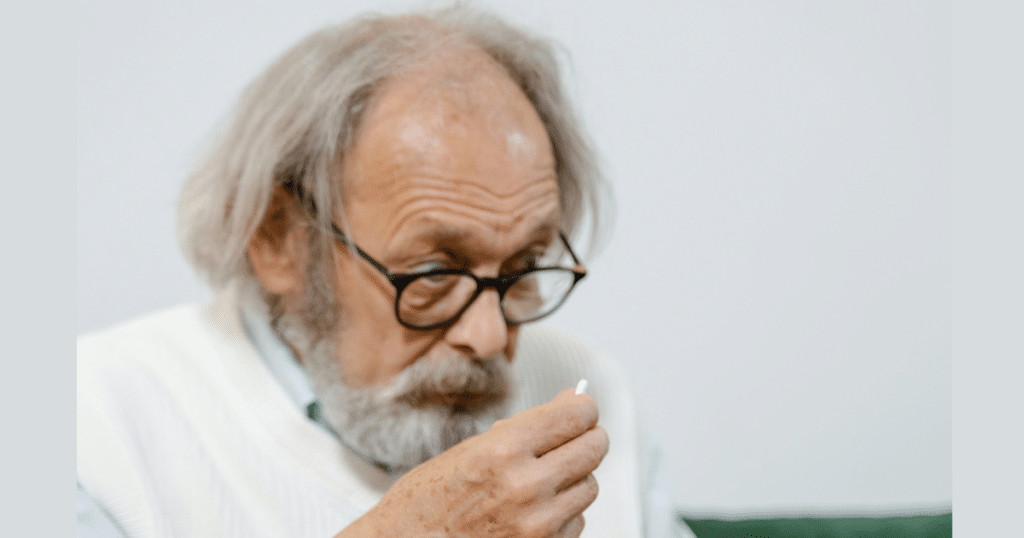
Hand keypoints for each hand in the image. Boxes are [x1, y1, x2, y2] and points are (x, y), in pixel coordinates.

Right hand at [340, 388, 608, 537]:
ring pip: (590, 486)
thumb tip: (571, 402)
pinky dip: (565, 512)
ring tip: (544, 478)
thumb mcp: (471, 450)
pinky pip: (577, 521)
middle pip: (593, 448)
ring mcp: (539, 524)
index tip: (582, 408)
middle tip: (578, 435)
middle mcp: (527, 486)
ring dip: (575, 478)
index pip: (576, 415)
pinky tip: (535, 510)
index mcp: (503, 449)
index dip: (583, 408)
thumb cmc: (427, 502)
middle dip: (588, 437)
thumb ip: (526, 427)